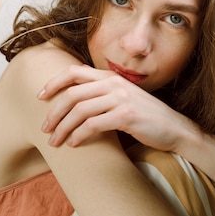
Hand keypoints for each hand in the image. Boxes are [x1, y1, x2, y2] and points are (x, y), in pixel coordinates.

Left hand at [38, 65, 198, 149]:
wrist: (175, 128)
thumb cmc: (146, 116)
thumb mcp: (123, 97)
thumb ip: (103, 92)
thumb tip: (76, 94)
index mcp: (111, 77)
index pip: (74, 72)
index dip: (53, 83)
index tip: (40, 97)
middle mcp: (114, 84)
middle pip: (72, 94)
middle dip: (54, 112)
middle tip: (45, 128)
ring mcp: (121, 98)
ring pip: (79, 111)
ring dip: (62, 128)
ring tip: (55, 141)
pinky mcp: (125, 116)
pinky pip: (92, 125)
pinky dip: (78, 135)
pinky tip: (74, 143)